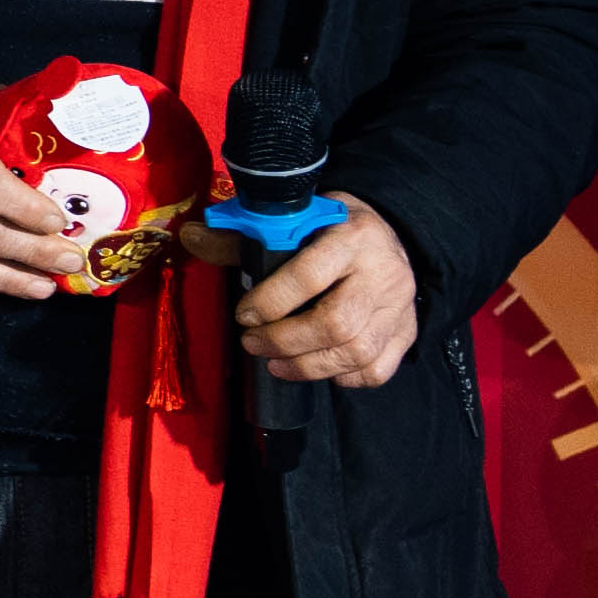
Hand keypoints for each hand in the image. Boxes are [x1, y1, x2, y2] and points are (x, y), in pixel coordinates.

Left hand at [238, 201, 423, 388]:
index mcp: (351, 236)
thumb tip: (190, 237)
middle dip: (284, 341)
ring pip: (358, 351)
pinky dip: (346, 377)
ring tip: (275, 364)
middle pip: (335, 323)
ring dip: (308, 366)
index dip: (269, 301)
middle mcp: (383, 272)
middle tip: (253, 344)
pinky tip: (321, 369)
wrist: (391, 230)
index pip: (309, 275)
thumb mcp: (294, 220)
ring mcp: (399, 305)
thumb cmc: (330, 228)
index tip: (243, 314)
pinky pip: (379, 369)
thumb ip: (243, 236)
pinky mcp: (408, 330)